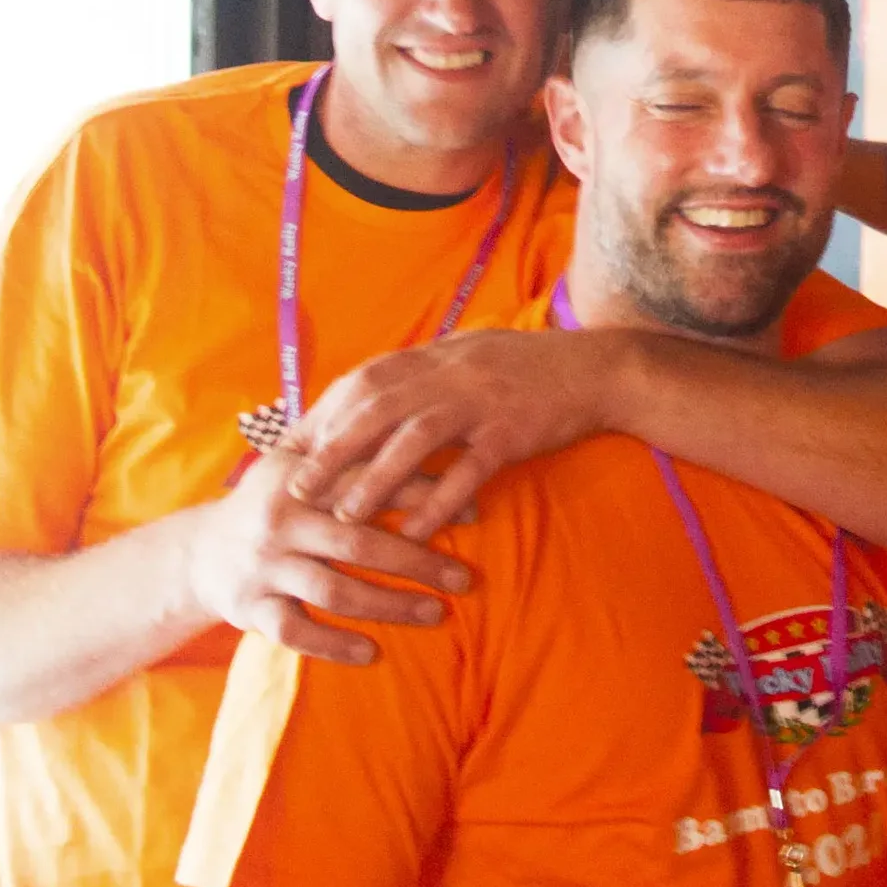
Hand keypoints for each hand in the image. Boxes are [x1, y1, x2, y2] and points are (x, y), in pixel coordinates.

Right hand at [182, 452, 468, 667]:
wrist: (197, 552)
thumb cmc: (273, 505)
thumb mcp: (301, 468)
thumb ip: (353, 454)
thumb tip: (433, 436)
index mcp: (300, 478)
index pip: (369, 482)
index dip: (424, 495)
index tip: (474, 510)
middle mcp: (280, 521)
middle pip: (359, 543)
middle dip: (418, 562)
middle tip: (464, 579)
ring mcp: (263, 567)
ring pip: (334, 591)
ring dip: (389, 606)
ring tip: (435, 615)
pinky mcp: (249, 608)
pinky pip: (296, 632)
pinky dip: (334, 645)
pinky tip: (371, 653)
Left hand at [289, 329, 612, 534]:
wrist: (596, 369)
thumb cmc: (529, 367)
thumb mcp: (468, 353)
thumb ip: (422, 371)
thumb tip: (370, 393)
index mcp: (435, 356)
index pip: (363, 382)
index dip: (323, 415)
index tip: (290, 448)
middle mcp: (450, 374)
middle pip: (376, 410)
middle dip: (332, 449)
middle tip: (297, 489)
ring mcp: (480, 403)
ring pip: (415, 440)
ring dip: (375, 479)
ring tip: (345, 516)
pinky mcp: (511, 432)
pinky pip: (469, 471)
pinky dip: (439, 502)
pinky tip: (417, 533)